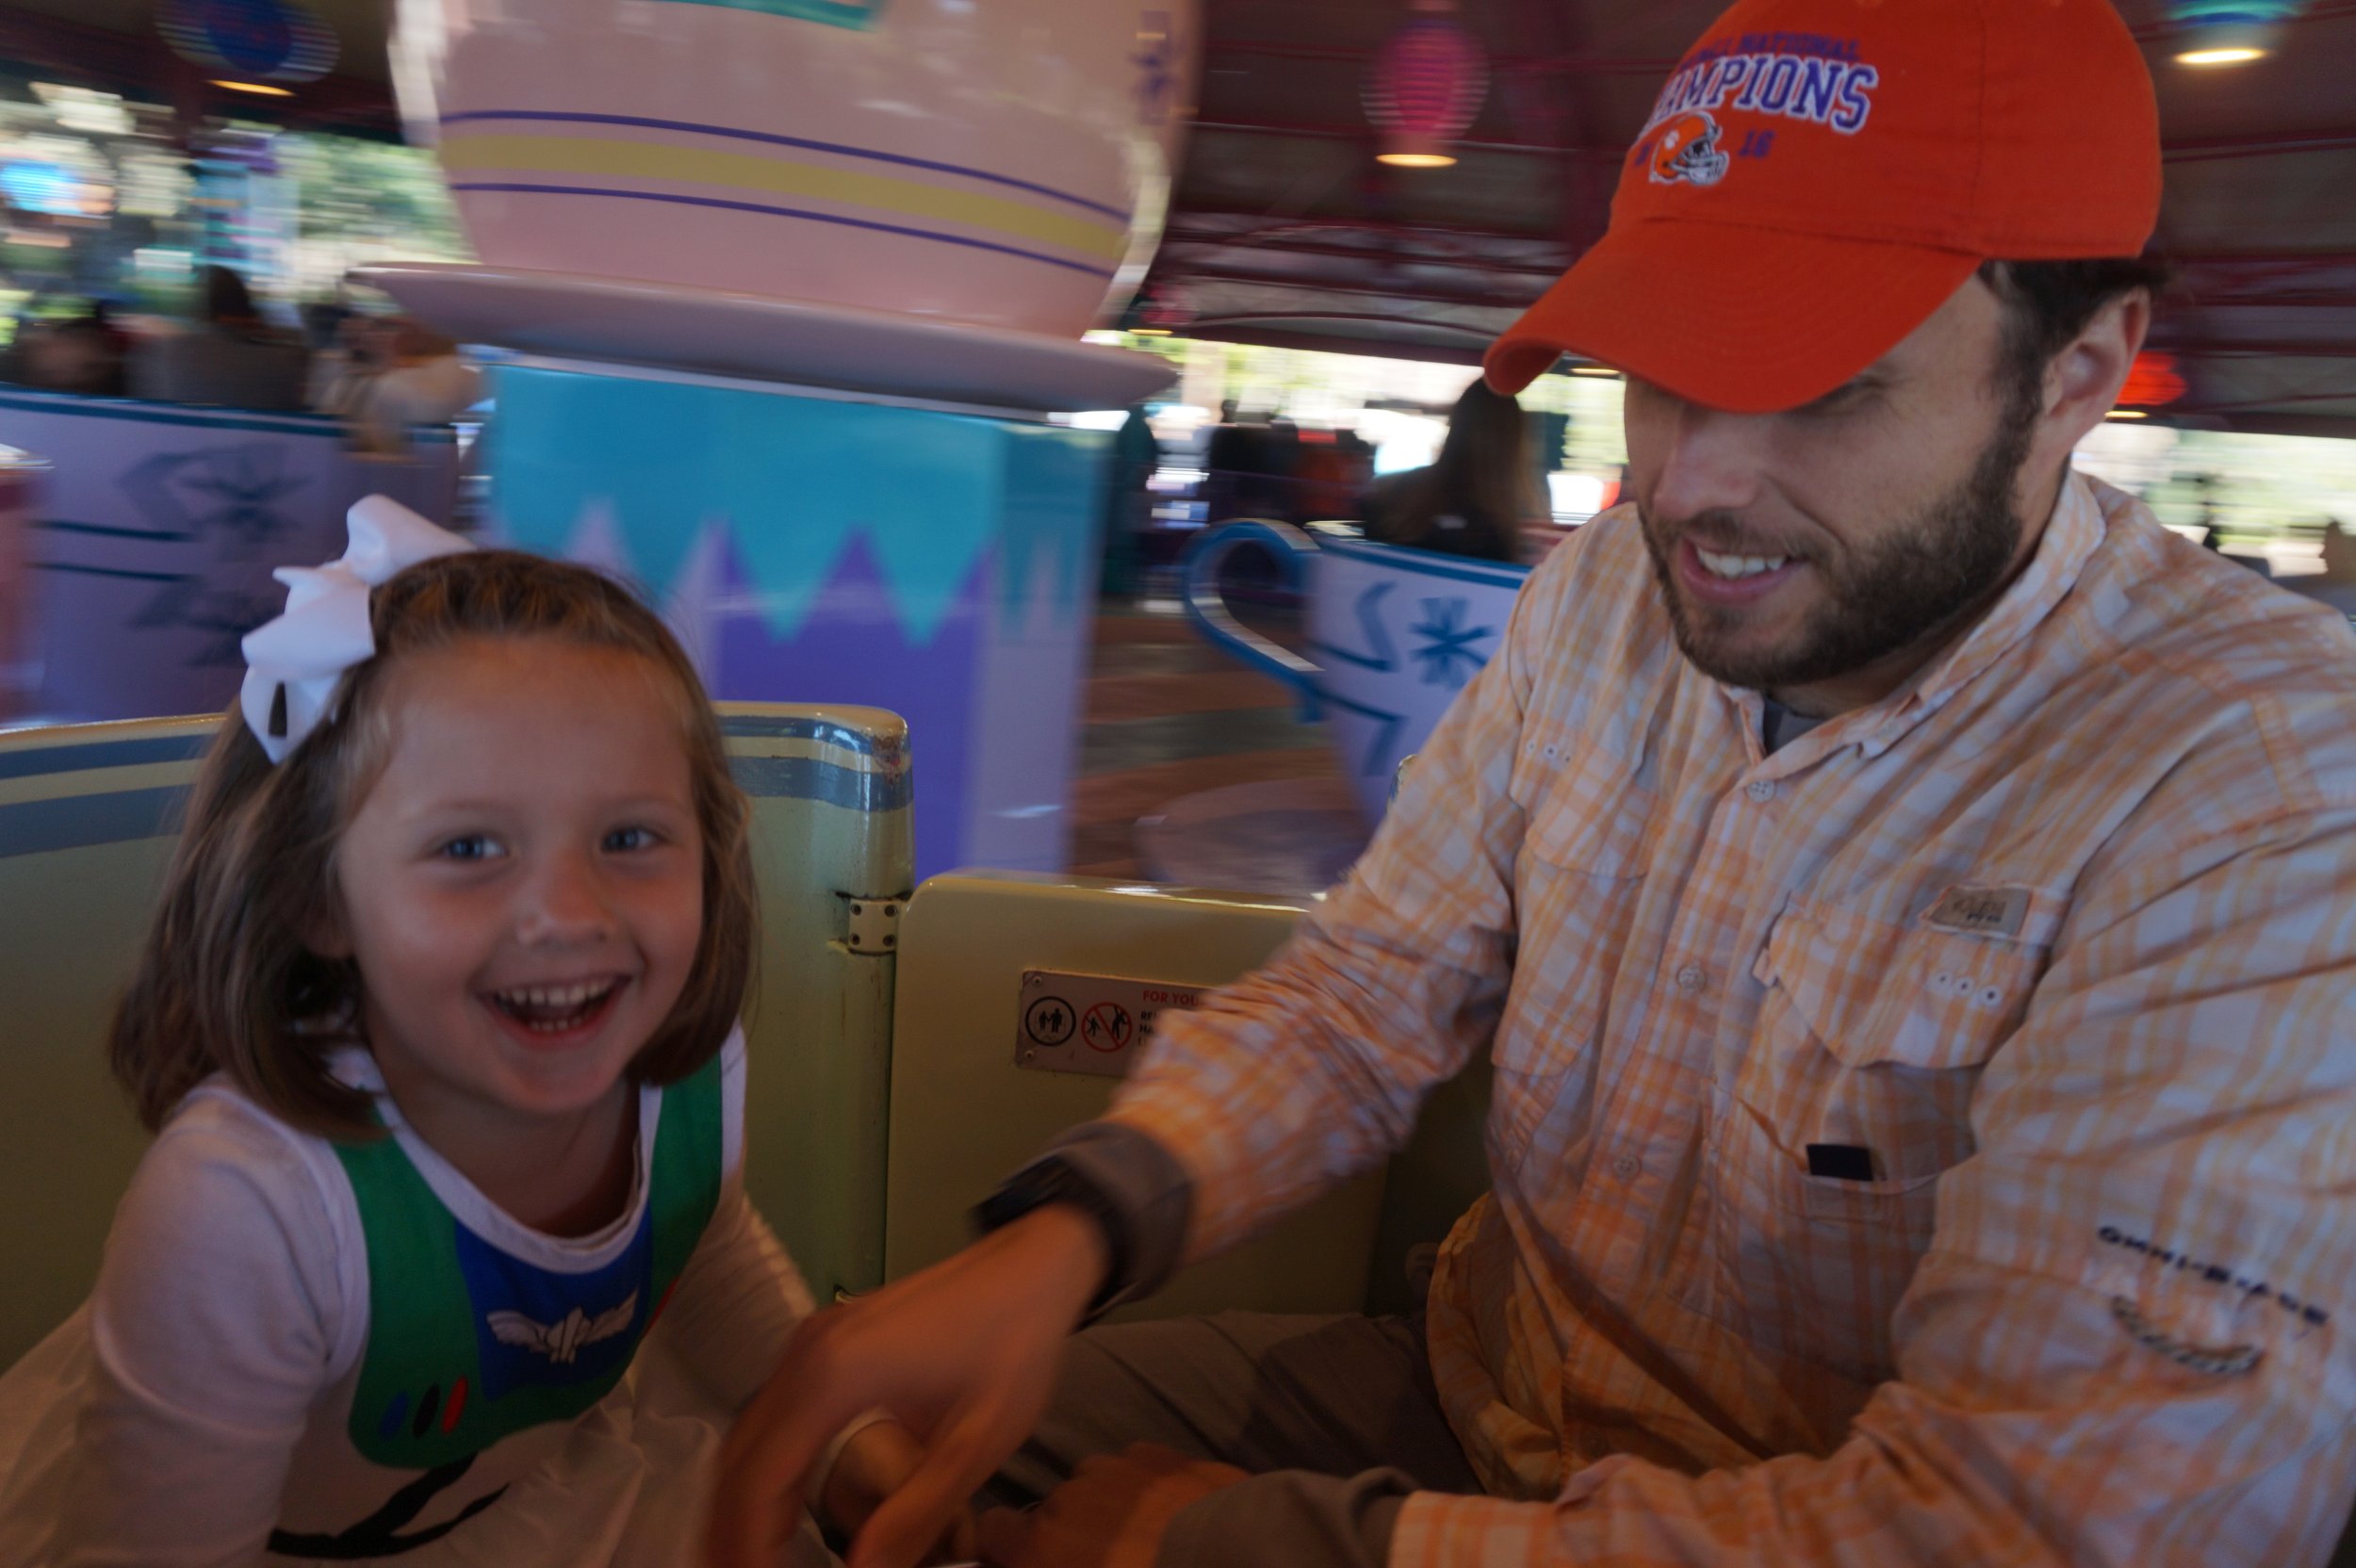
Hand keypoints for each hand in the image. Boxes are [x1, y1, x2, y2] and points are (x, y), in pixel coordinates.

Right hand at [706, 1204, 1109, 1567]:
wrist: (1033, 1262)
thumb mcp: (977, 1441)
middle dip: (730, 1529)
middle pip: (738, 1459)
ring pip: (747, 1434)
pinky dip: (761, 1465)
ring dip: (740, 1499)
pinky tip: (778, 1502)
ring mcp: (811, 1341)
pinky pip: (771, 1412)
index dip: (747, 1542)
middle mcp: (807, 1354)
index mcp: (835, 1377)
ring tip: (751, 1556)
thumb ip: (916, 1513)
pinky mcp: (825, 1341)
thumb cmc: (1014, 1343)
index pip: (760, 1479)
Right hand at [975, 1445, 1246, 1567]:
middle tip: (1102, 1559)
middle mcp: (1070, 1496)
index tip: (1022, 1560)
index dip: (1006, 1545)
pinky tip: (1170, 1511)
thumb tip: (1059, 1556)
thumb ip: (1053, 1562)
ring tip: (1142, 1534)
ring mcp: (1115, 1468)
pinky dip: (1144, 1487)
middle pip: (1053, 1510)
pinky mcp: (1159, 1454)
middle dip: (1070, 1531)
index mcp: (1042, 1542)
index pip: (993, 1530)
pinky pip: (1136, 1468)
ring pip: (1095, 1483)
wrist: (1226, 1560)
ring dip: (1107, 1504)